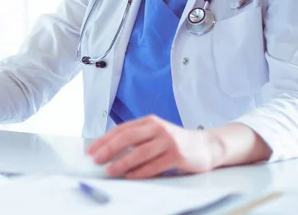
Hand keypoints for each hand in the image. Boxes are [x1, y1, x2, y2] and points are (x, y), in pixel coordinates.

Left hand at [87, 115, 218, 178]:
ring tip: (110, 170)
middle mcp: (158, 128)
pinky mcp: (177, 155)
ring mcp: (168, 141)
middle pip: (128, 137)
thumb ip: (137, 139)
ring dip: (123, 162)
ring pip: (140, 152)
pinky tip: (130, 176)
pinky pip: (155, 165)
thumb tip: (109, 151)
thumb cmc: (174, 142)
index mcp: (149, 121)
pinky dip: (140, 172)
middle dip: (109, 148)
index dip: (105, 139)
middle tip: (96, 159)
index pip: (122, 129)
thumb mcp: (155, 134)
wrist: (205, 146)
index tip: (91, 151)